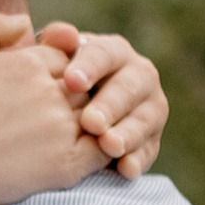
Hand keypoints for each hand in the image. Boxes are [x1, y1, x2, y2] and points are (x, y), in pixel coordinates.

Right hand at [0, 9, 105, 204]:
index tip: (34, 91)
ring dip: (87, 121)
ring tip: (63, 136)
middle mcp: (50, 91)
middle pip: (82, 85)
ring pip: (95, 114)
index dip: (51, 71)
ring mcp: (61, 128)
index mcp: (27, 62)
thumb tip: (26, 22)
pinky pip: (102, 149)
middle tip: (49, 115)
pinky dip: (101, 147)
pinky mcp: (66, 164)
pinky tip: (84, 152)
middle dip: (71, 95)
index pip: (62, 57)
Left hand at [36, 21, 166, 178]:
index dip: (89, 67)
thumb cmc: (56, 84)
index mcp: (113, 52)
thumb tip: (62, 34)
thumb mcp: (51, 61)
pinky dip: (138, 160)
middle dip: (110, 105)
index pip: (103, 55)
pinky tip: (124, 169)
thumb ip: (55, 45)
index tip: (71, 82)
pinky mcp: (152, 139)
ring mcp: (150, 108)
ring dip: (128, 134)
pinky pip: (149, 150)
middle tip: (90, 122)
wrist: (71, 114)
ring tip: (108, 146)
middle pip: (128, 88)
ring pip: (144, 119)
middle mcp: (138, 76)